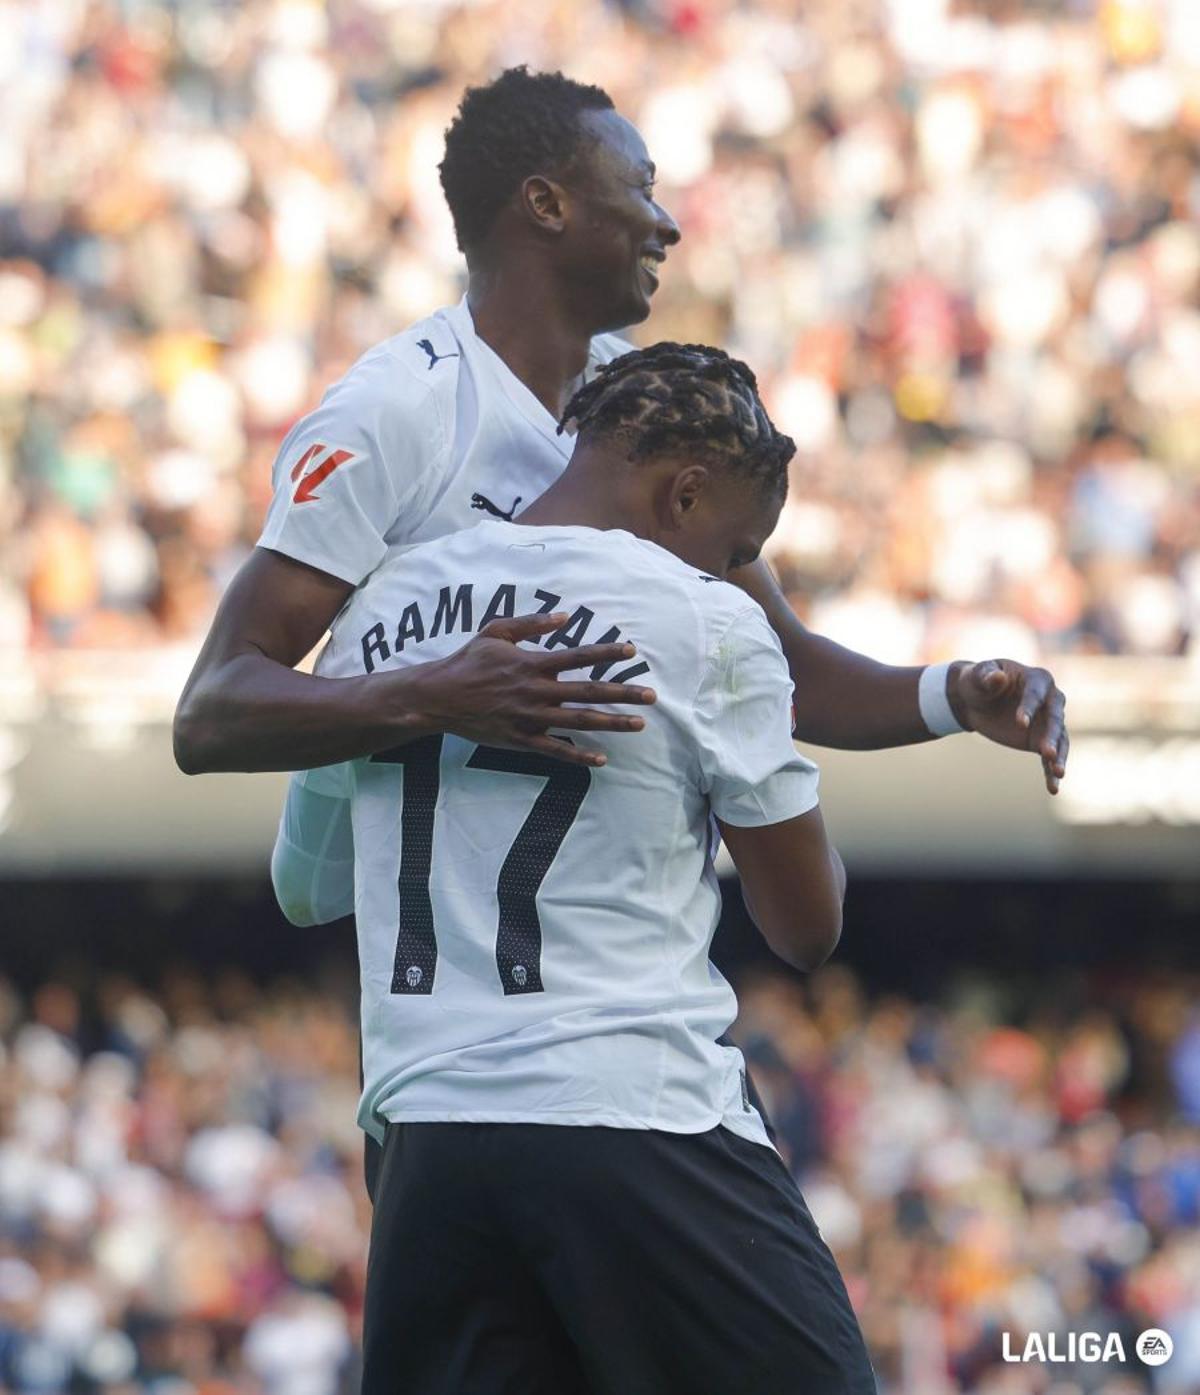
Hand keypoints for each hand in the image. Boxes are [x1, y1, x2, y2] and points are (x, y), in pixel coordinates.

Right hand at [417, 612, 656, 767]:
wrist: (440, 697)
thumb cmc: (469, 661)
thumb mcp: (496, 632)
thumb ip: (531, 624)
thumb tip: (564, 617)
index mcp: (532, 663)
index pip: (578, 657)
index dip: (606, 654)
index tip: (632, 652)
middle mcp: (537, 691)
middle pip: (588, 692)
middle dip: (623, 694)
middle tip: (652, 697)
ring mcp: (530, 717)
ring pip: (578, 721)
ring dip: (611, 723)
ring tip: (639, 724)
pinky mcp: (521, 739)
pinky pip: (555, 750)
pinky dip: (578, 755)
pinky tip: (601, 758)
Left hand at [947, 659, 1068, 793]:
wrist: (975, 700)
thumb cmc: (978, 681)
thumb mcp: (978, 676)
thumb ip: (987, 676)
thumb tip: (998, 677)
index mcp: (1038, 679)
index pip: (1036, 694)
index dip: (1029, 707)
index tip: (1019, 723)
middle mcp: (1050, 700)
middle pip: (1055, 719)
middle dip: (1052, 735)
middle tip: (1048, 752)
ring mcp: (1047, 723)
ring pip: (1059, 740)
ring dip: (1059, 756)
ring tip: (1059, 774)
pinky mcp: (1039, 741)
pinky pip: (1048, 758)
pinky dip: (1051, 772)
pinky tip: (1053, 788)